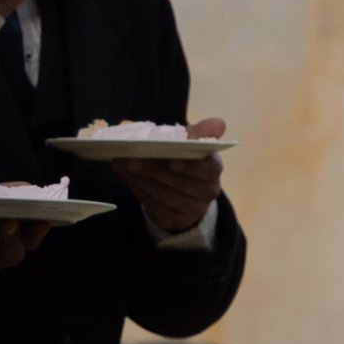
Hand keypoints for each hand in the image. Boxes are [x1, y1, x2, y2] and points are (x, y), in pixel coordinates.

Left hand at [111, 118, 227, 234]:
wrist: (185, 190)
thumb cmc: (187, 159)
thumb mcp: (193, 143)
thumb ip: (201, 132)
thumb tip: (219, 124)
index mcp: (214, 169)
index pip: (208, 169)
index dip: (190, 166)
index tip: (171, 161)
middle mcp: (208, 191)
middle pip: (180, 183)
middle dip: (154, 170)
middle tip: (132, 159)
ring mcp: (192, 209)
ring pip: (165, 196)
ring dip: (142, 180)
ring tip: (124, 166)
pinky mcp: (175, 219)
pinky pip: (155, 207)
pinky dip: (139, 190)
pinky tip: (128, 178)